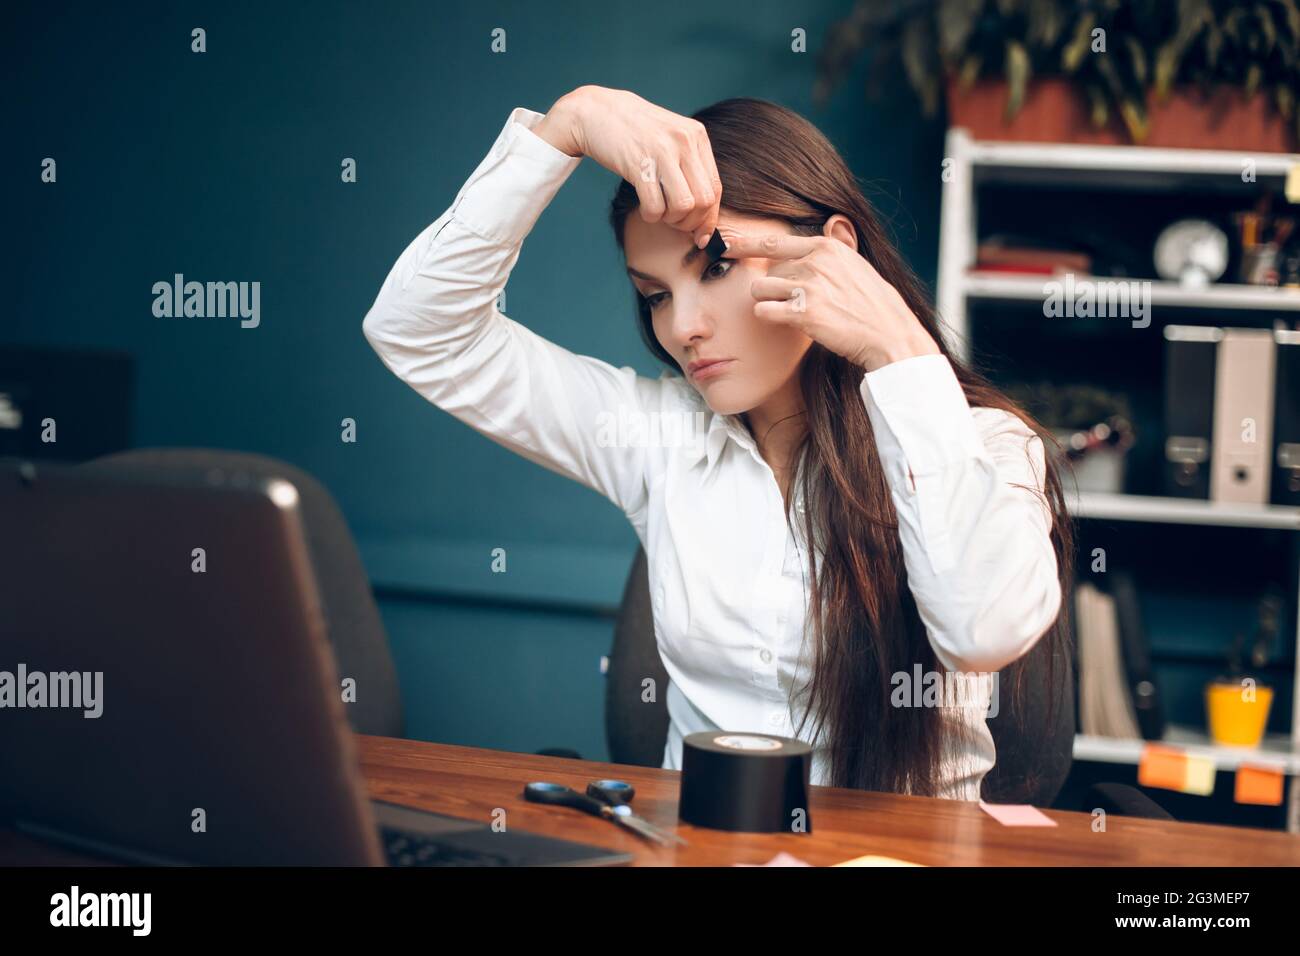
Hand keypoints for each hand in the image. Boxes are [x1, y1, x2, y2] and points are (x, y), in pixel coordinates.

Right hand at [534, 86, 722, 247]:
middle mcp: (684, 141)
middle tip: (674, 222)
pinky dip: (651, 215)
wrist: (596, 111)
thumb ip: (690, 165)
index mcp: (697, 135)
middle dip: (690, 222)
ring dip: (671, 220)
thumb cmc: (634, 131)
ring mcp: (662, 151)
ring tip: (659, 212)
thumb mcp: (670, 138)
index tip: (700, 235)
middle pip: (703, 201)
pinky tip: (645, 209)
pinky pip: (655, 206)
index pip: (715, 188)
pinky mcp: (639, 163)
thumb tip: (704, 211)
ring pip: (683, 206)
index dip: (709, 219)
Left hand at [720, 229, 940, 371]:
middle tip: (791, 302)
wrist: (888, 332)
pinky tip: (786, 321)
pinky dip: (768, 317)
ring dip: (766, 301)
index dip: (744, 243)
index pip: (772, 242)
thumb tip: (830, 222)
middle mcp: (815, 262)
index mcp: (826, 247)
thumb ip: (834, 248)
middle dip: (770, 287)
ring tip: (790, 311)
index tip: (724, 243)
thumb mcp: (856, 263)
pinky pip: (763, 311)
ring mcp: (809, 286)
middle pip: (765, 269)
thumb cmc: (872, 303)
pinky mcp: (804, 313)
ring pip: (759, 289)